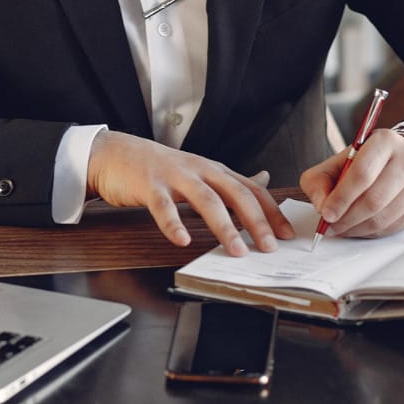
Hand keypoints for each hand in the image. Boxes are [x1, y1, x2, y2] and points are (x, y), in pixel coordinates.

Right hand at [87, 130, 294, 255]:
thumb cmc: (159, 167)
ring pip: (206, 200)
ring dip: (223, 226)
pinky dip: (173, 224)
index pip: (252, 190)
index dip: (271, 212)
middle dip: (256, 221)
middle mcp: (200, 170)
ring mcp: (175, 177)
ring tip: (235, 250)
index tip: (287, 235)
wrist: (116, 153)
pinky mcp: (149, 185)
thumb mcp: (200, 170)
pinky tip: (181, 241)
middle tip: (269, 247)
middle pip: (235, 193)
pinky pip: (163, 207)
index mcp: (214, 170)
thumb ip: (231, 180)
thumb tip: (264, 181)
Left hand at [300, 128, 403, 238]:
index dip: (341, 198)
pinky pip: (392, 228)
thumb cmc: (366, 162)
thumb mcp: (337, 162)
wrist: (398, 161)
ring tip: (342, 228)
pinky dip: (371, 233)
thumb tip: (322, 207)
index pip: (362, 174)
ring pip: (383, 218)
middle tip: (330, 226)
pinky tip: (359, 227)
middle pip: (373, 200)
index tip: (326, 214)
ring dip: (357, 229)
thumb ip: (320, 181)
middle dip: (347, 218)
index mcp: (385, 141)